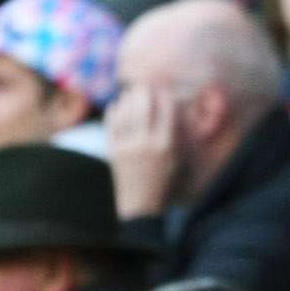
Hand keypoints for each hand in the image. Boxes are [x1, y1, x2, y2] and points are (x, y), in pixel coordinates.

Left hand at [104, 84, 178, 218]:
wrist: (140, 204)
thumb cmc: (164, 179)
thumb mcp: (177, 157)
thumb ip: (176, 132)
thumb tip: (173, 105)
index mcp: (166, 144)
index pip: (166, 109)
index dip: (164, 95)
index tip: (163, 90)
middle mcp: (147, 143)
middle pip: (145, 105)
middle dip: (145, 91)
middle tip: (144, 86)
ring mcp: (128, 146)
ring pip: (126, 111)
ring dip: (129, 98)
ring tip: (131, 92)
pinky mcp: (113, 150)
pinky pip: (112, 123)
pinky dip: (114, 111)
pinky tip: (117, 106)